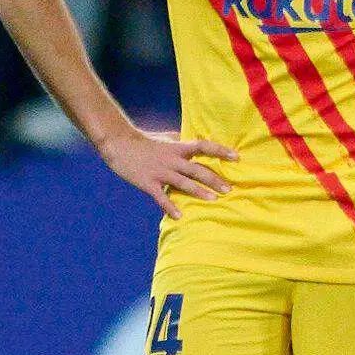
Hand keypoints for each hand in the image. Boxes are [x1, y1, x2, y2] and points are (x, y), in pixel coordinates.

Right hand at [100, 128, 235, 220]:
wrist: (118, 144)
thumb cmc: (143, 140)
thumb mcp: (165, 137)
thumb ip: (180, 140)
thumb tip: (192, 138)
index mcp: (178, 148)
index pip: (204, 147)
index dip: (220, 151)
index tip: (237, 157)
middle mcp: (172, 160)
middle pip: (197, 169)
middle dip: (214, 179)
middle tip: (230, 189)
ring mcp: (160, 172)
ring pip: (183, 183)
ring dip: (199, 192)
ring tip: (214, 200)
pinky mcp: (148, 183)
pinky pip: (161, 197)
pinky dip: (170, 207)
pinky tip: (179, 216)